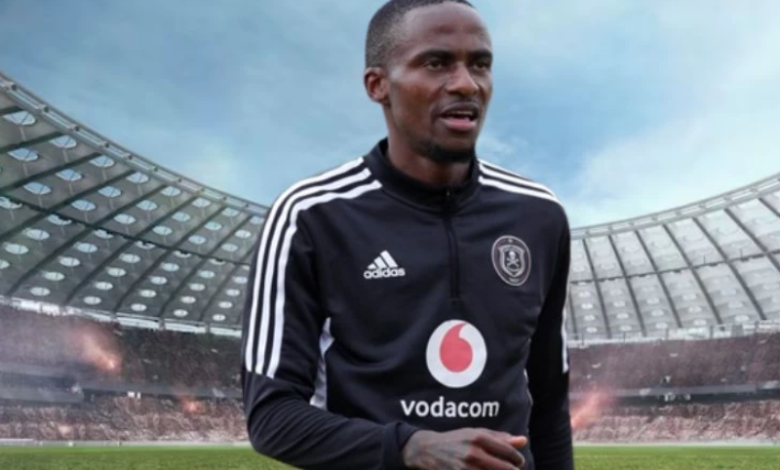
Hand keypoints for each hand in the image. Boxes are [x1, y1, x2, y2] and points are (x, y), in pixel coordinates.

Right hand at [401, 428, 527, 469]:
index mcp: (479, 438)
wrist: (427, 450)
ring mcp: (466, 469)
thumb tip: (524, 440)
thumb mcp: (476, 433)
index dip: (518, 459)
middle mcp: (473, 453)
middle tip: (512, 469)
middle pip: (506, 469)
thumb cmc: (455, 440)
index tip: (518, 462)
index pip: (509, 453)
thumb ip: (500, 438)